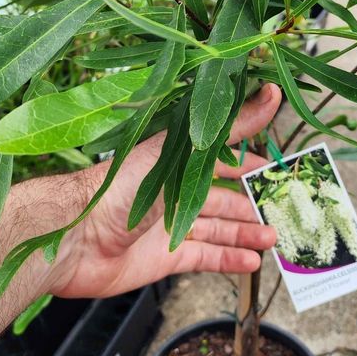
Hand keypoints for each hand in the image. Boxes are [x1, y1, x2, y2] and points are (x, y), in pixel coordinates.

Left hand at [52, 84, 281, 298]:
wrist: (74, 239)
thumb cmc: (121, 188)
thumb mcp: (182, 153)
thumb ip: (231, 128)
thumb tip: (273, 93)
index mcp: (177, 159)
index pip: (222, 157)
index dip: (251, 163)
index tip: (278, 170)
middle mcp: (174, 190)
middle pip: (222, 196)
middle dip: (251, 203)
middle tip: (283, 211)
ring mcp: (169, 224)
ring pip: (217, 227)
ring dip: (245, 232)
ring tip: (273, 238)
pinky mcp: (164, 256)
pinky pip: (204, 256)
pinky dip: (228, 259)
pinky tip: (251, 263)